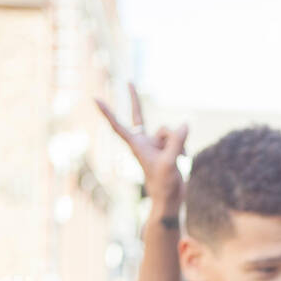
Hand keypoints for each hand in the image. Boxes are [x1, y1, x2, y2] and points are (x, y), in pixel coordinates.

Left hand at [96, 83, 187, 206]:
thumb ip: (177, 141)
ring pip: (168, 130)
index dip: (108, 113)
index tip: (95, 99)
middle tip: (129, 81)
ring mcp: (155, 144)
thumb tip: (185, 123)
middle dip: (135, 100)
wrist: (170, 199)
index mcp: (137, 146)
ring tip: (178, 158)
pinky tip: (183, 158)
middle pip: (139, 116)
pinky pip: (178, 137)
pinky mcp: (167, 148)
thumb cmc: (163, 184)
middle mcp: (144, 142)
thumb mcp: (170, 162)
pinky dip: (183, 146)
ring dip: (177, 142)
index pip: (119, 126)